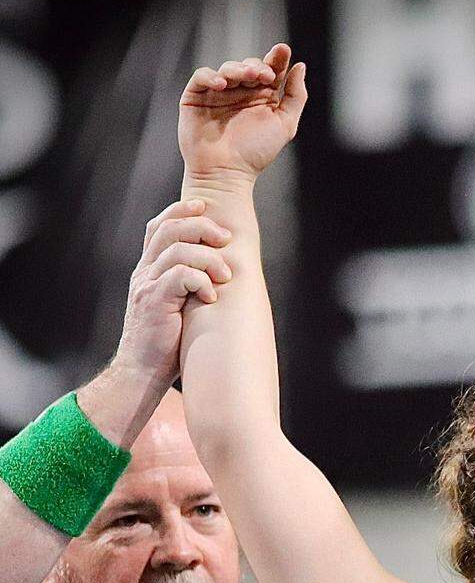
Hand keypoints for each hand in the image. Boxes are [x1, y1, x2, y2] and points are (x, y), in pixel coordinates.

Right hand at [114, 198, 231, 388]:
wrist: (140, 373)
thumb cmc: (164, 346)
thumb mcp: (176, 308)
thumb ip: (186, 287)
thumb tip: (220, 273)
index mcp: (147, 270)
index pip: (159, 226)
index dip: (180, 211)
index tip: (204, 209)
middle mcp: (144, 273)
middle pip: (169, 229)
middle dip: (201, 227)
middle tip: (226, 239)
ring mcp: (147, 286)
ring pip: (176, 250)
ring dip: (208, 258)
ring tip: (225, 277)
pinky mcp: (154, 302)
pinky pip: (179, 276)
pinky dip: (201, 281)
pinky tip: (211, 298)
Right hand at [179, 43, 306, 183]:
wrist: (226, 173)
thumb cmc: (255, 154)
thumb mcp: (285, 125)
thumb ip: (295, 97)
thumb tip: (300, 66)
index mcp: (262, 97)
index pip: (270, 70)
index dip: (276, 58)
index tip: (283, 51)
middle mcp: (240, 92)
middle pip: (249, 66)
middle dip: (257, 66)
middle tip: (264, 75)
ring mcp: (218, 93)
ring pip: (227, 68)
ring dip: (238, 68)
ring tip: (247, 76)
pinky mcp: (196, 96)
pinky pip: (201, 76)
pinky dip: (211, 76)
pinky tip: (221, 84)